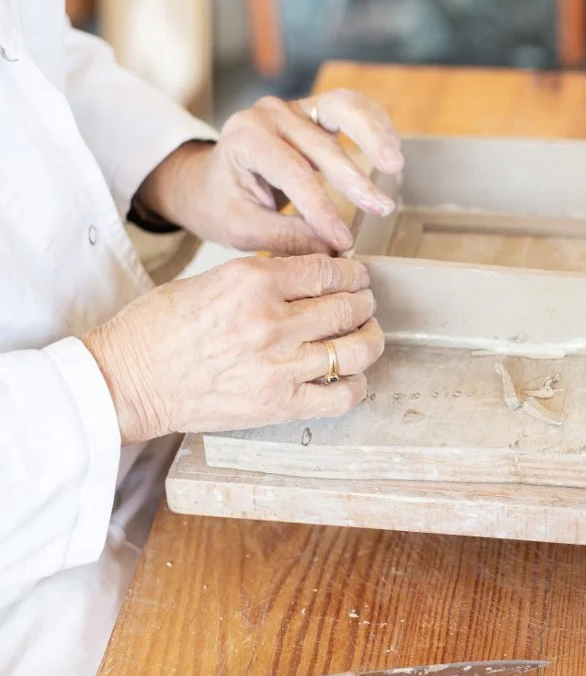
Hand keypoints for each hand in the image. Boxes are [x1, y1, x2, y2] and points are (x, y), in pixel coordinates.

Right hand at [82, 254, 384, 444]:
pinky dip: (356, 384)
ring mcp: (279, 366)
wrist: (126, 380)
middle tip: (364, 304)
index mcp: (252, 281)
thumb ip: (264, 277)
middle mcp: (271, 321)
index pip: (328, 271)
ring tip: (365, 336)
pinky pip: (342, 395)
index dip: (353, 274)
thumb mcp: (212, 280)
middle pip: (349, 307)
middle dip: (364, 303)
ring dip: (370, 339)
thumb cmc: (158, 328)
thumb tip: (310, 275)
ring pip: (356, 349)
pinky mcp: (278, 404)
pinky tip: (349, 376)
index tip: (359, 277)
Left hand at [137, 89, 404, 254]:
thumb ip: (287, 237)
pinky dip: (375, 124)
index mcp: (244, 138)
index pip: (293, 173)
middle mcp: (269, 115)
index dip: (322, 207)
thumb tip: (333, 250)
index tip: (344, 239)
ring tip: (395, 165)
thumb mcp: (242, 229)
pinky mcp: (313, 111)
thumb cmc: (222, 205)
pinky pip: (350, 108)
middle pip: (322, 144)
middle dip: (355, 180)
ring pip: (342, 109)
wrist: (208, 183)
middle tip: (382, 209)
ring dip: (374, 135)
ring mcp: (293, 108)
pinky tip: (393, 148)